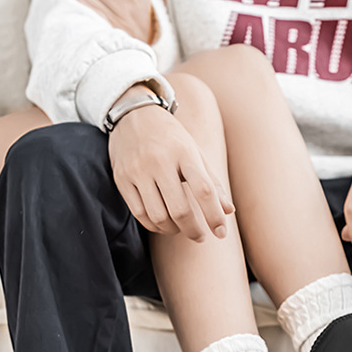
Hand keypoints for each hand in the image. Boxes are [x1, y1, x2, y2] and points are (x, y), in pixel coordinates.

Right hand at [108, 98, 234, 242]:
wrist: (134, 114)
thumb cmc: (171, 138)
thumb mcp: (195, 153)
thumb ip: (212, 182)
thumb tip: (228, 211)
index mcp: (184, 153)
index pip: (203, 190)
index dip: (214, 215)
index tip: (221, 233)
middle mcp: (160, 162)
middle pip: (180, 209)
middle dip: (193, 230)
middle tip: (200, 237)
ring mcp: (138, 171)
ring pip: (158, 215)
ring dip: (173, 229)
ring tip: (181, 228)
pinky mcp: (122, 178)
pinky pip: (139, 213)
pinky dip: (154, 225)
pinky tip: (163, 224)